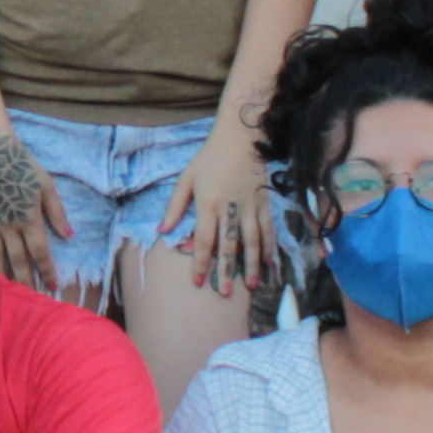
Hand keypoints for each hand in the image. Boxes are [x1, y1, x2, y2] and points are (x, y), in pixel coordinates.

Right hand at [0, 122, 61, 294]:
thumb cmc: (23, 164)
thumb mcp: (46, 185)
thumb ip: (56, 212)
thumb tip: (68, 235)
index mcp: (29, 219)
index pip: (40, 252)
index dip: (47, 271)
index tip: (53, 286)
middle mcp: (9, 226)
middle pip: (18, 260)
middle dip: (26, 280)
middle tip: (32, 298)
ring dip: (1, 274)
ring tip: (5, 291)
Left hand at [163, 121, 278, 301]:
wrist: (240, 138)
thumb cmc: (208, 158)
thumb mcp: (186, 179)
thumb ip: (175, 206)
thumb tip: (162, 231)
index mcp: (208, 203)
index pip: (203, 240)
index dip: (199, 262)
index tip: (197, 282)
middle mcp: (230, 209)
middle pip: (228, 246)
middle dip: (226, 271)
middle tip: (224, 293)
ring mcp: (250, 207)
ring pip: (251, 241)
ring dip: (251, 265)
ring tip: (251, 285)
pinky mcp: (263, 204)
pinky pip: (267, 229)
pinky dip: (269, 247)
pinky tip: (270, 263)